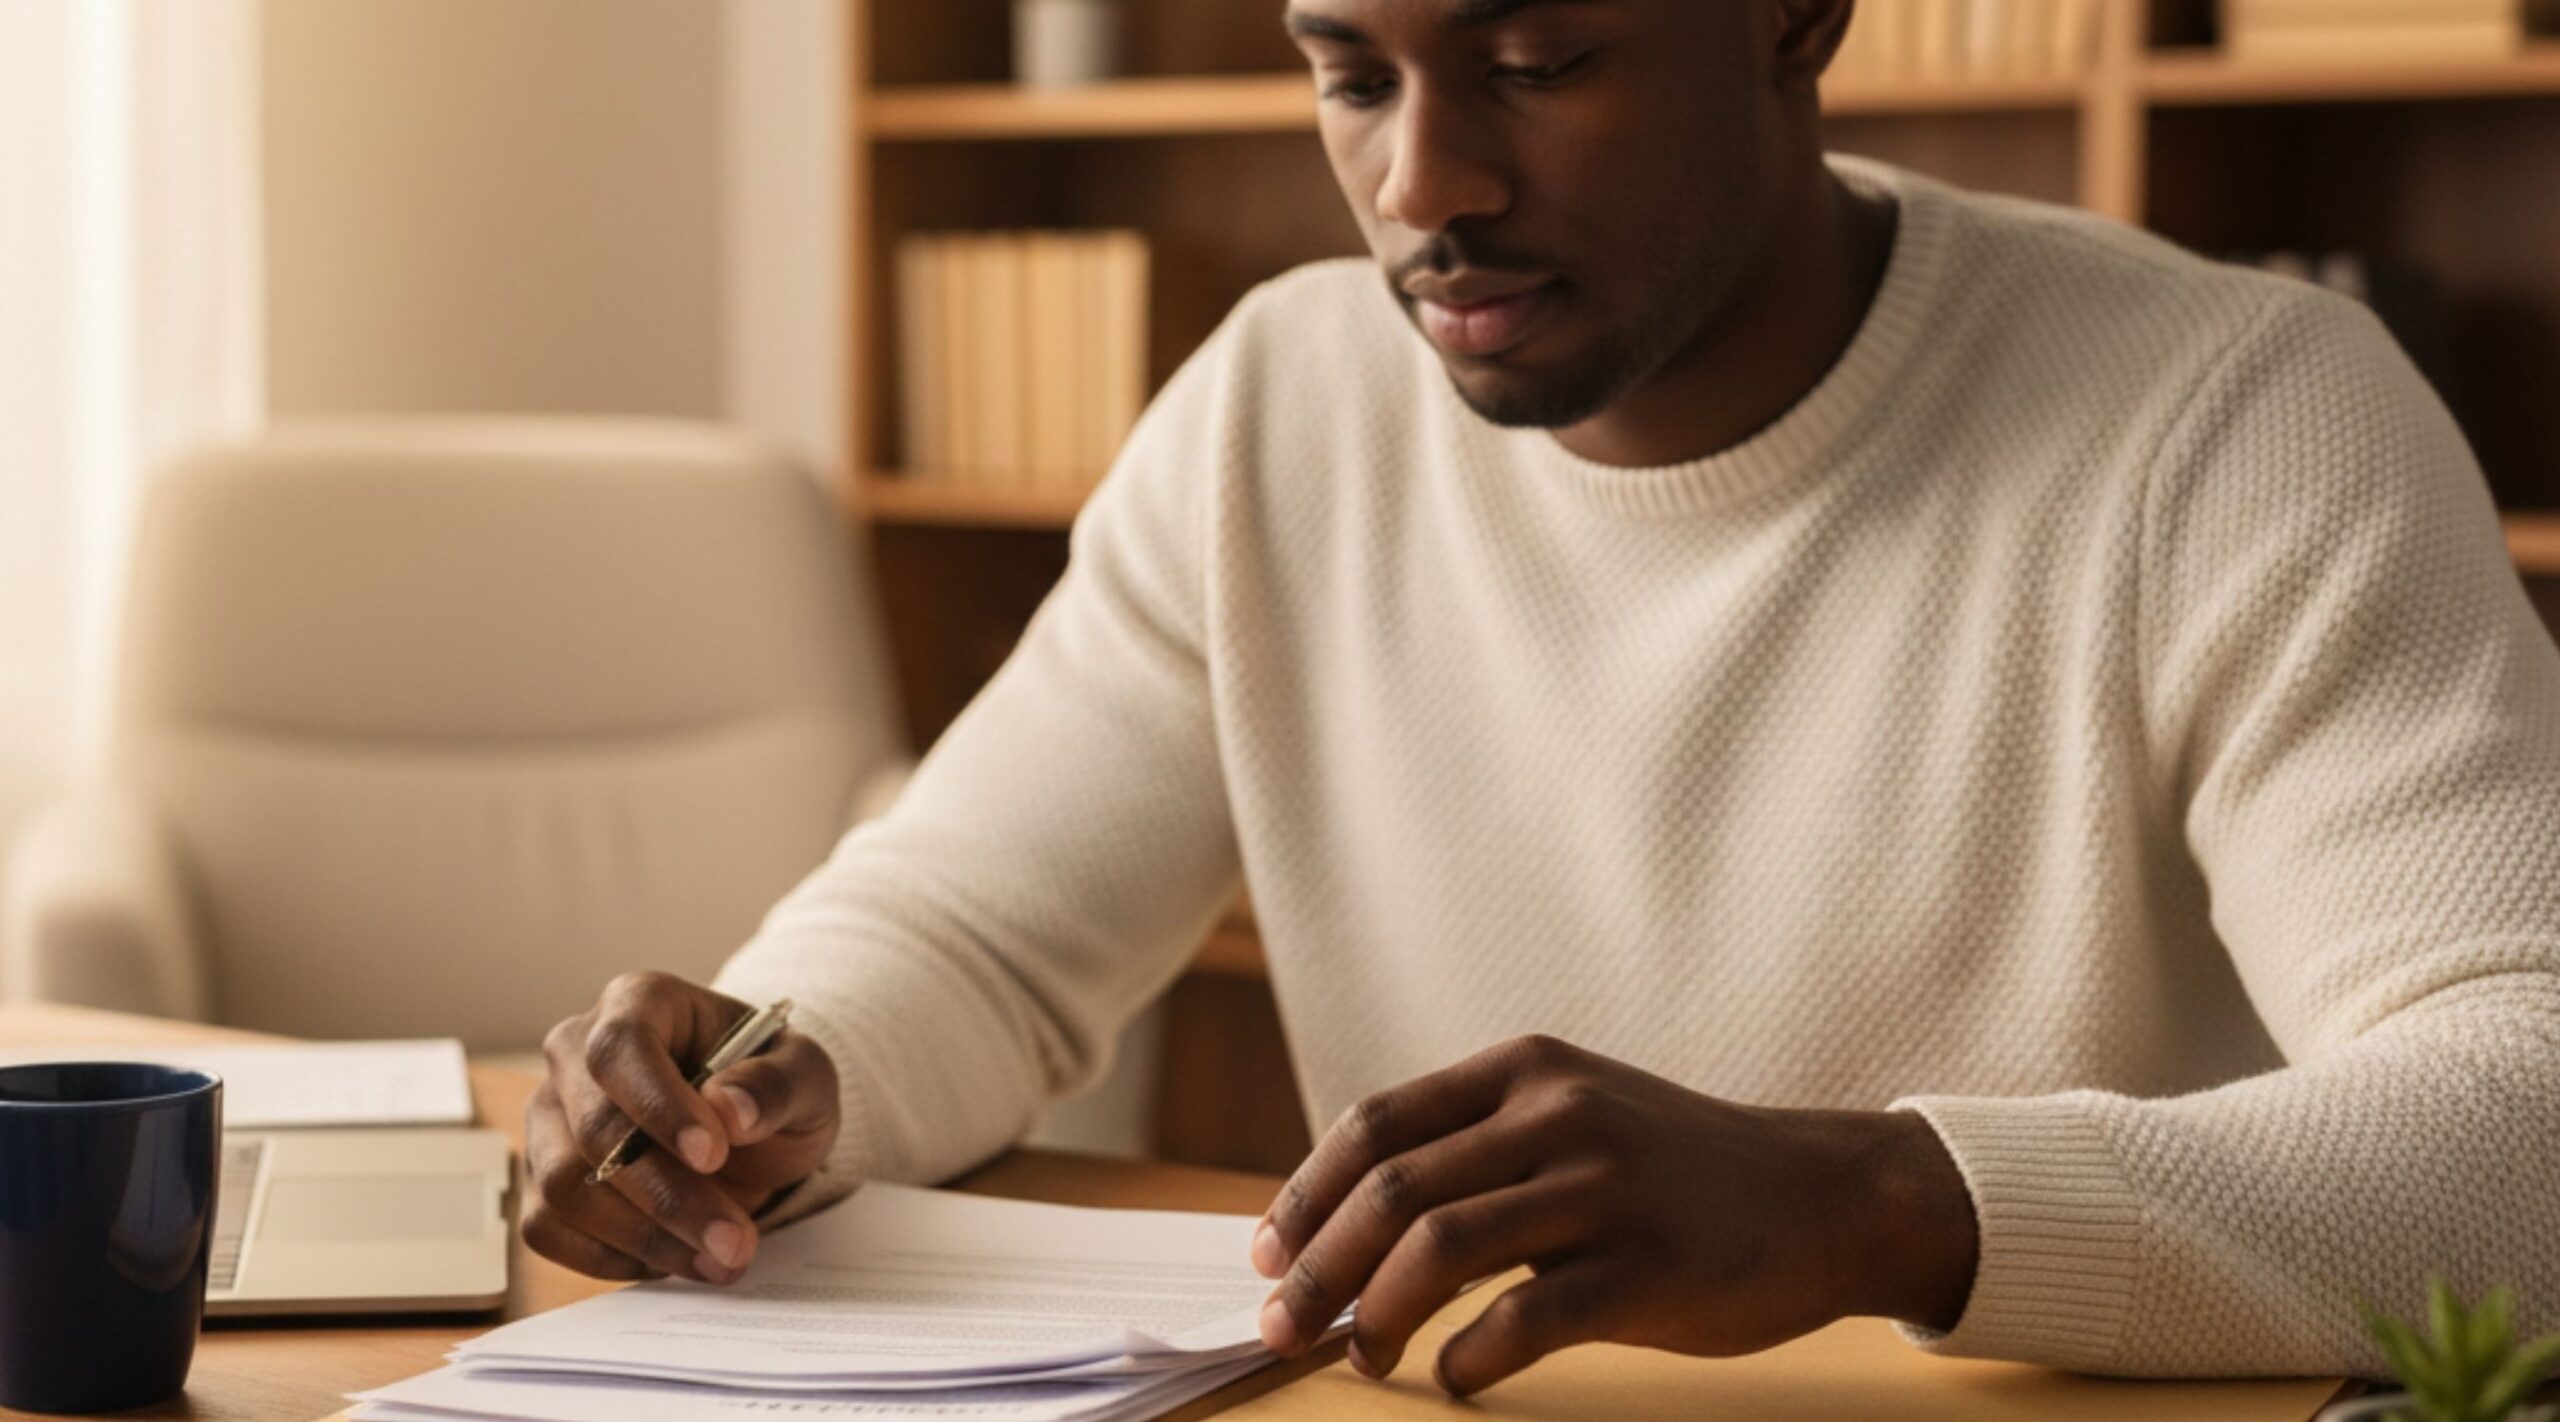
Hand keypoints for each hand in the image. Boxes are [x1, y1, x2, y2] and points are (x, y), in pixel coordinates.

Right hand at [522, 972, 839, 1284]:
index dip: (659, 1105)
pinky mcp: (541, 1177)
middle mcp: (576, 1052)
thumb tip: (729, 1109)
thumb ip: (777, 1083)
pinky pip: (548, 1229)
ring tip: (720, 1258)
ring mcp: (550, 1117)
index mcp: (639, 1002)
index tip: (713, 1155)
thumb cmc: (768, 1085)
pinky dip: (611, 1258)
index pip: (622, 1048)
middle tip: (734, 1241)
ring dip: (644, 1237)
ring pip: (563, 1187)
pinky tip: (674, 1259)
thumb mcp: (805, 1074)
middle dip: (667, 1196)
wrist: (748, 1127)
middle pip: (593, 1128)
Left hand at [1249, 1035, 1976, 1395]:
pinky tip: (1456, 1376)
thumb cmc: (1677, 1170)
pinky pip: (1525, 1319)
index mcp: (1524, 1071)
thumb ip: (1477, 1144)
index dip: (1305, 1195)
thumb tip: (1347, 1222)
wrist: (1824, 1196)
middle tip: (1283, 1327)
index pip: (1376, 1124)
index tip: (1267, 1254)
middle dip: (1318, 1269)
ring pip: (1441, 1249)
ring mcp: (1603, 1189)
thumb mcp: (1575, 1113)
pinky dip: (1469, 1356)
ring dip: (1377, 1316)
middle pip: (1392, 1190)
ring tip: (1365, 1356)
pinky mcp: (1647, 1268)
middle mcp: (1556, 1116)